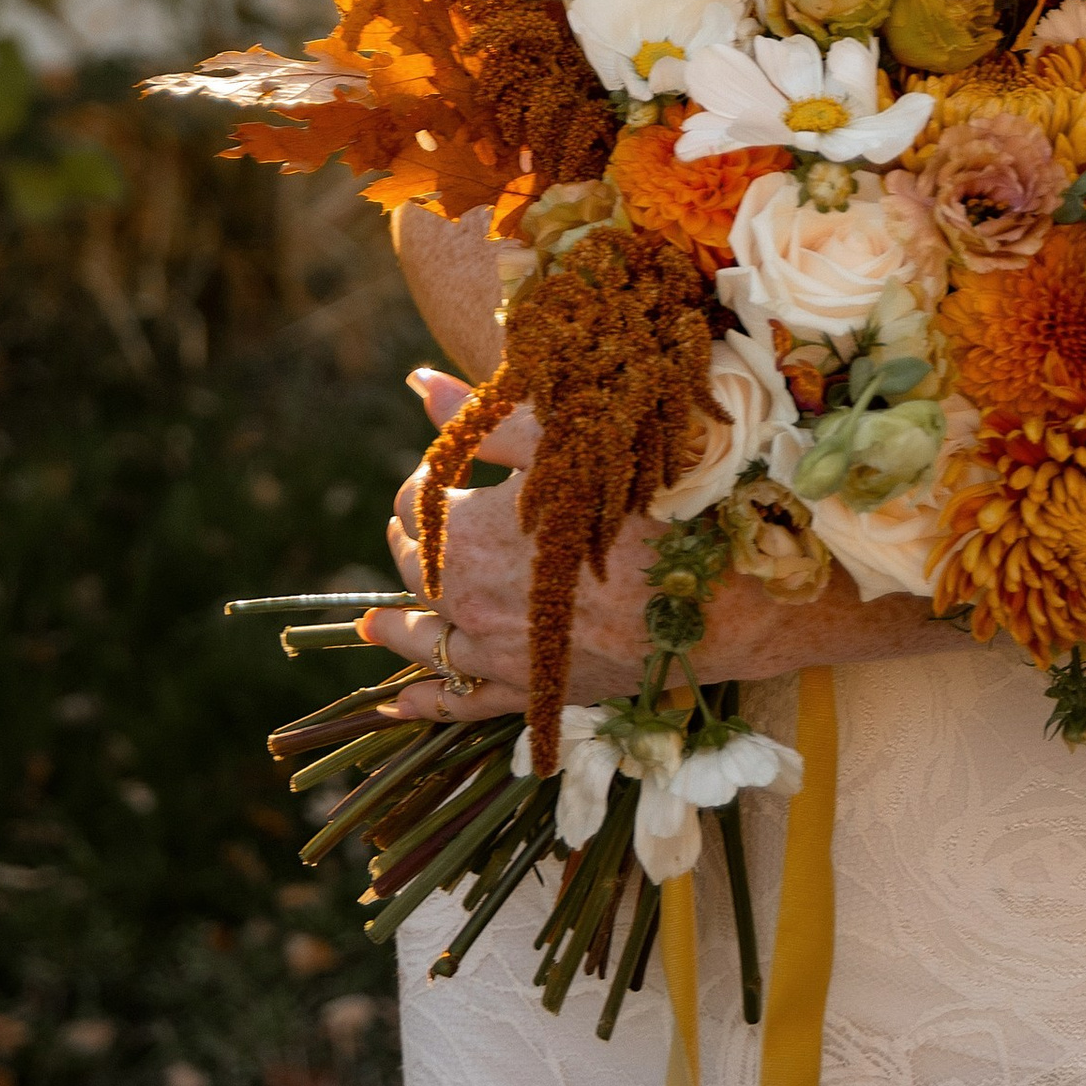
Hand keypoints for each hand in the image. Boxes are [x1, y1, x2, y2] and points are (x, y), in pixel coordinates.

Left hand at [361, 369, 652, 722]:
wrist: (714, 591)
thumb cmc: (643, 503)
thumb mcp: (561, 443)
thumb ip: (484, 422)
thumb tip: (416, 380)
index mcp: (468, 532)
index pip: (416, 503)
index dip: (427, 483)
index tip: (448, 472)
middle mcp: (469, 599)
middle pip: (414, 570)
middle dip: (411, 546)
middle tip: (416, 533)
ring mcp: (498, 652)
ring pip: (428, 642)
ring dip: (397, 629)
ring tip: (371, 624)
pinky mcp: (532, 690)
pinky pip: (464, 704)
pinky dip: (427, 703)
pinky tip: (400, 703)